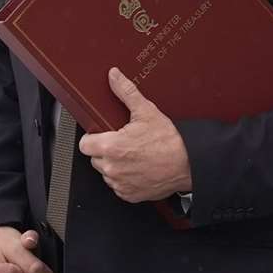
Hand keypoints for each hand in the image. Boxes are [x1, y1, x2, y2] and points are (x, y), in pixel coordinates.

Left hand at [80, 68, 191, 201]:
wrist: (188, 165)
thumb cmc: (169, 142)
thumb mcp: (146, 111)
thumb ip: (126, 92)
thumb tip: (114, 76)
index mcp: (111, 147)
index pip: (84, 144)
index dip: (92, 138)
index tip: (102, 135)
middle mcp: (112, 168)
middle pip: (94, 158)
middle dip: (105, 151)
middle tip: (123, 143)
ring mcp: (120, 183)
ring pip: (106, 172)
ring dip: (114, 165)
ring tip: (133, 156)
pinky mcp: (129, 195)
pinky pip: (118, 186)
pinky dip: (125, 179)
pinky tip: (137, 168)